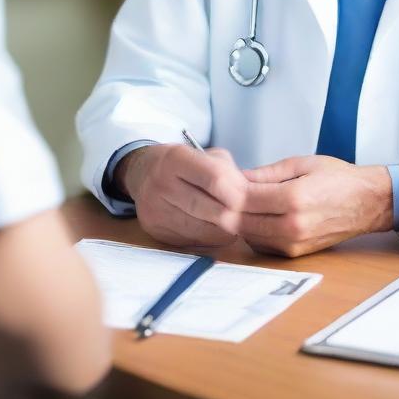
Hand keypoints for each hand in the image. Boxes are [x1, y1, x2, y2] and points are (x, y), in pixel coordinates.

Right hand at [117, 144, 248, 247]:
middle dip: (237, 216)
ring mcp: (155, 210)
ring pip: (206, 231)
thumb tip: (254, 200)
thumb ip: (230, 174)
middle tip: (250, 216)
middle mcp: (161, 183)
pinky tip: (214, 228)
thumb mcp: (208, 156)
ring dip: (227, 231)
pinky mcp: (155, 232)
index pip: (216, 179)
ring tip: (233, 222)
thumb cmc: (186, 164)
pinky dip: (211, 238)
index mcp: (175, 157)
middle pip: (213, 210)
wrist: (143, 172)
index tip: (252, 200)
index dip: (239, 193)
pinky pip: (195, 242)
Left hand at [238, 156, 393, 256]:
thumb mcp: (301, 163)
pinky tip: (254, 217)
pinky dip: (251, 232)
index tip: (222, 180)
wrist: (366, 203)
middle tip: (223, 192)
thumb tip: (239, 177)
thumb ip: (267, 173)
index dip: (227, 189)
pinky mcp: (295, 253)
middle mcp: (292, 225)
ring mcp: (294, 243)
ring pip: (248, 236)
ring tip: (238, 203)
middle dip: (228, 207)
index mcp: (294, 198)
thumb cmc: (338, 180)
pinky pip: (262, 245)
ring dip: (238, 221)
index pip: (245, 198)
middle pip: (241, 221)